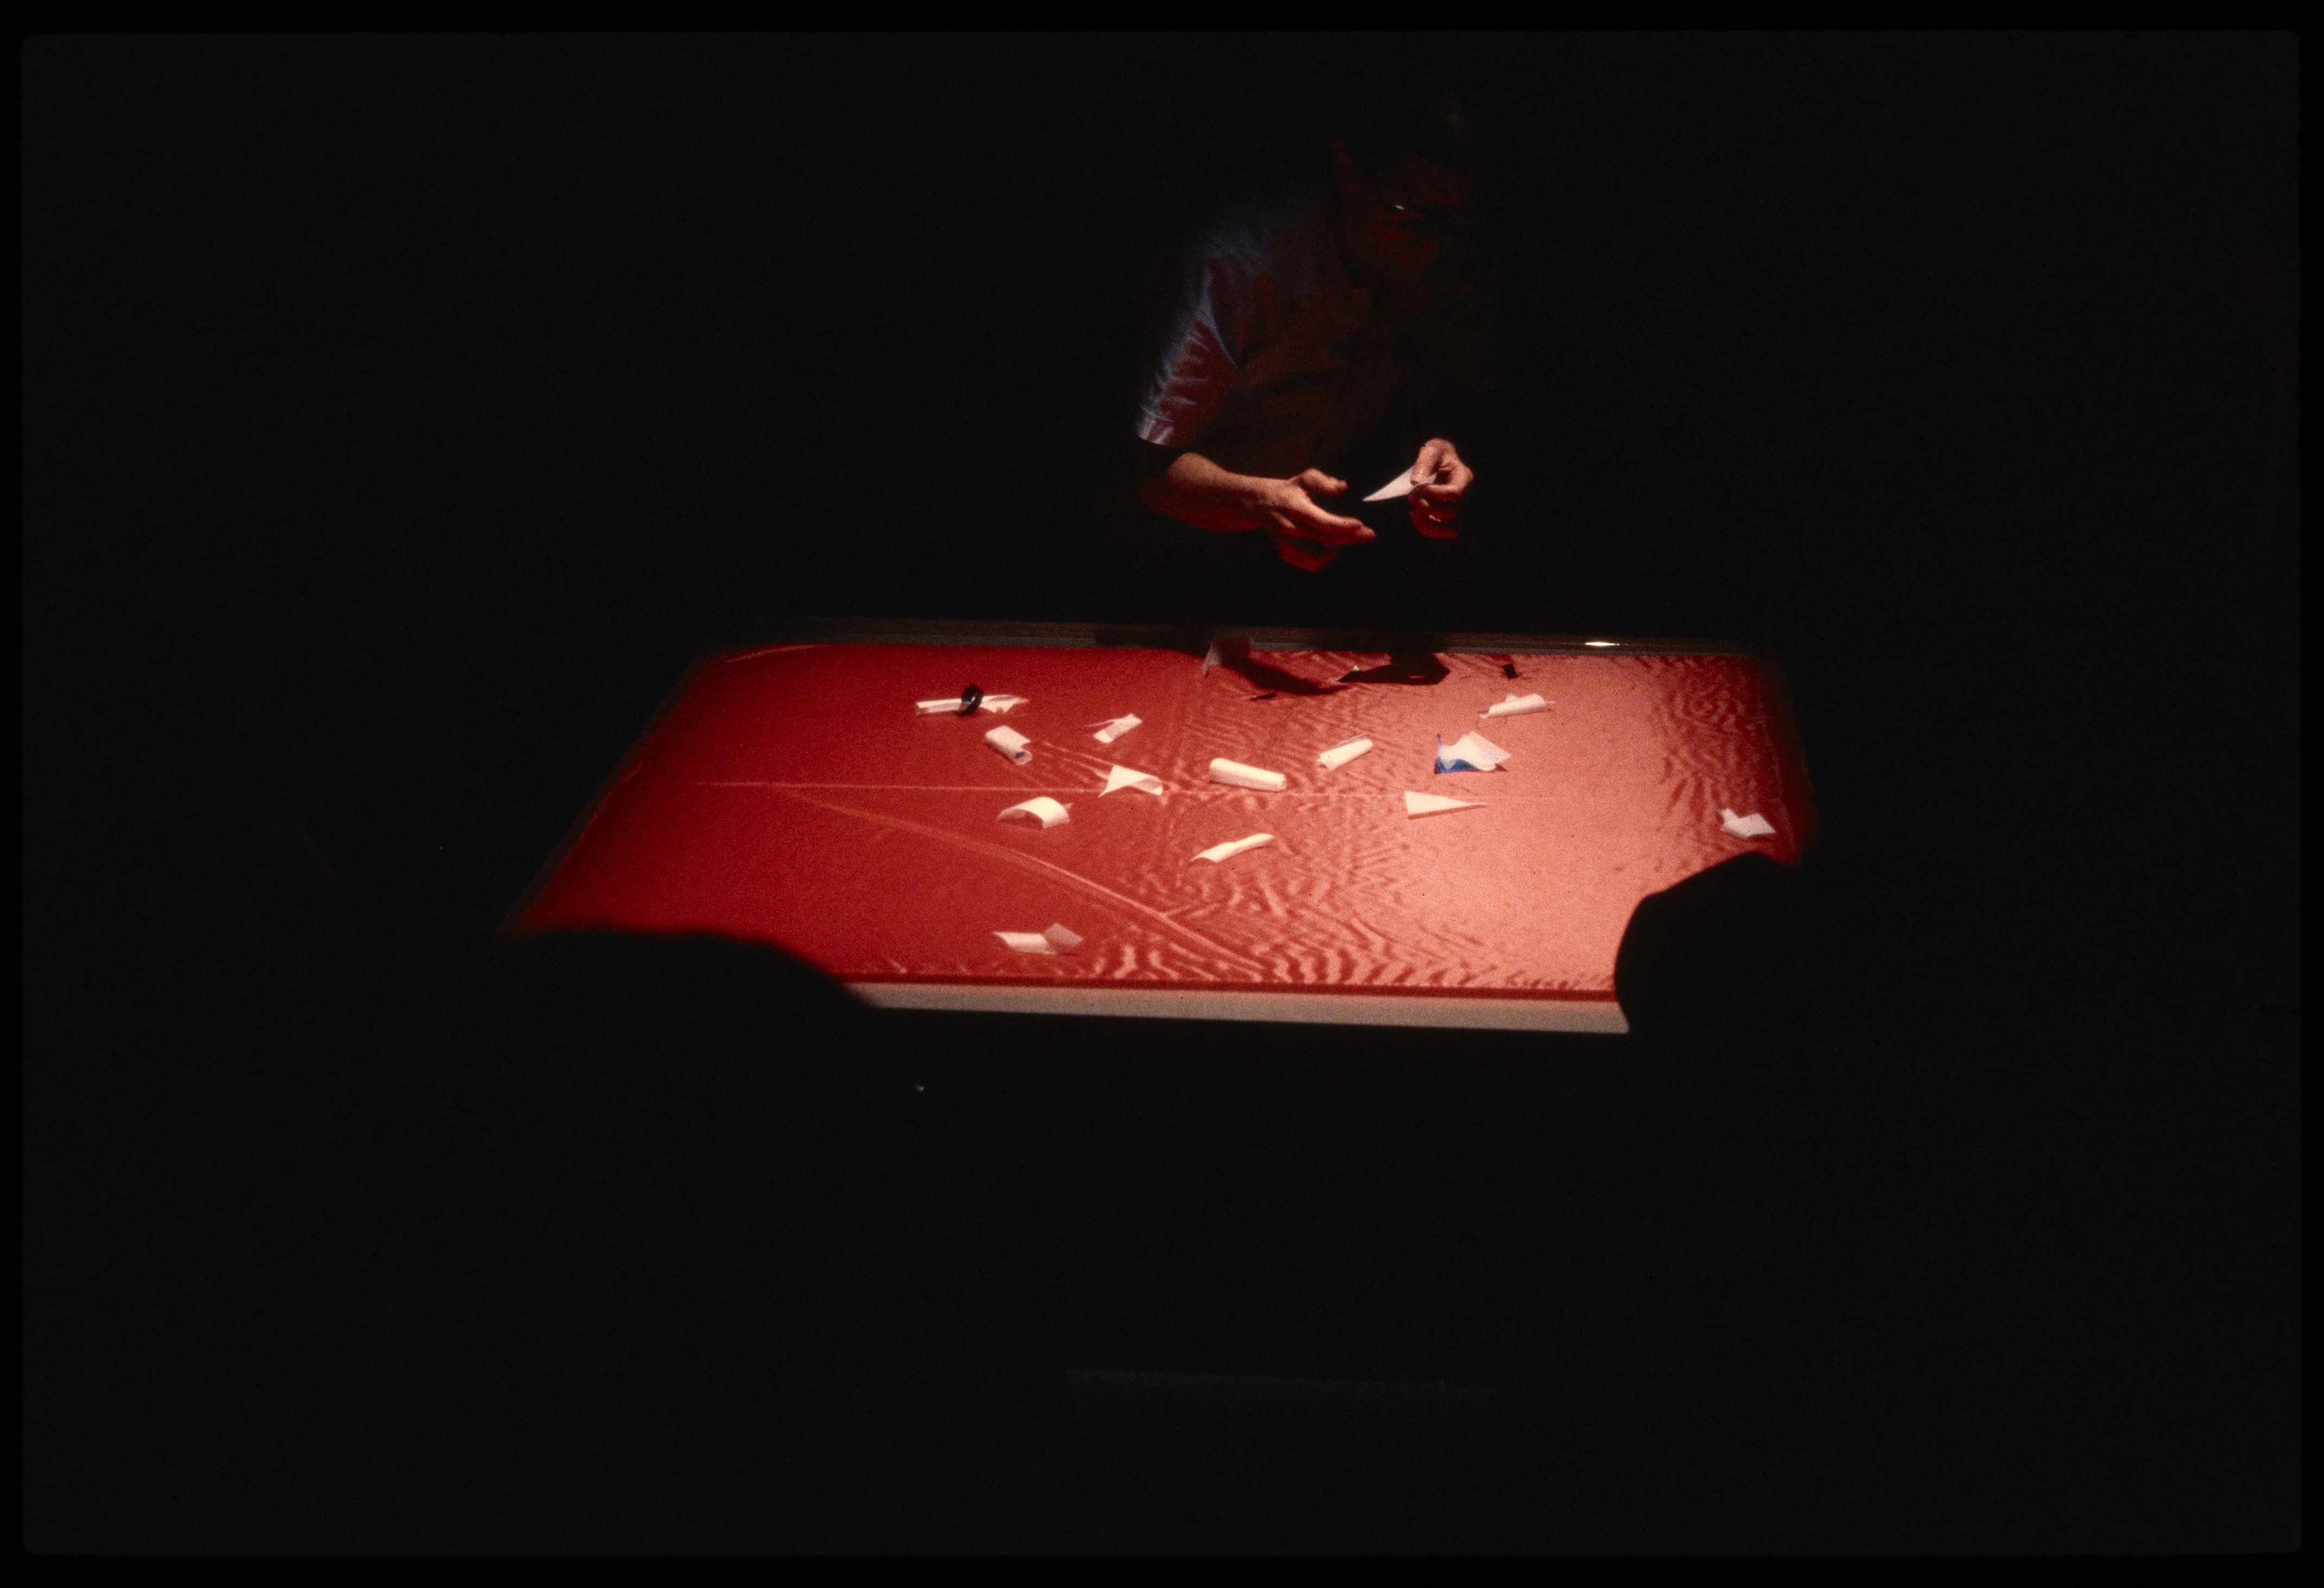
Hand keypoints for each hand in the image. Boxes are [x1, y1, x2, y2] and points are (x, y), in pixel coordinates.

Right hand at [1257, 468, 1375, 571]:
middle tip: (1369, 533)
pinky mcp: (1286, 553)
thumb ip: (1324, 482)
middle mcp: (1290, 529)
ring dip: (1337, 549)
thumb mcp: (1306, 478)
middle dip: (1351, 537)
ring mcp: (1287, 544)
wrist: (1263, 503)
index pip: (1322, 522)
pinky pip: (1309, 563)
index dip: (1342, 525)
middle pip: (1325, 539)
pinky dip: (1324, 559)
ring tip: (1349, 538)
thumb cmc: (1291, 490)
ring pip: (1317, 556)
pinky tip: (1332, 547)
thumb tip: (1343, 488)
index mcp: (1295, 508)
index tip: (1360, 524)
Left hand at [1406, 438, 1472, 538]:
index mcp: (1464, 477)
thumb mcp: (1430, 450)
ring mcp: (1457, 508)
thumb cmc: (1436, 453)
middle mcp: (1464, 496)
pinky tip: (1415, 515)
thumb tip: (1416, 482)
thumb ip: (1424, 463)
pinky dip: (1426, 528)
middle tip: (1411, 496)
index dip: (1436, 494)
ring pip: (1450, 529)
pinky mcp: (1447, 517)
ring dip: (1428, 524)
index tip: (1418, 488)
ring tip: (1413, 512)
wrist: (1438, 460)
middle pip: (1451, 512)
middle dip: (1428, 507)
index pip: (1454, 493)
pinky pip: (1441, 532)